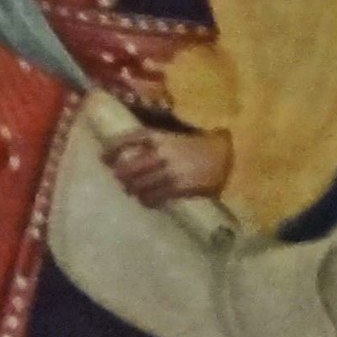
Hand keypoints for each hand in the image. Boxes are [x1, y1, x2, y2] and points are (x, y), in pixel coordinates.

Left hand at [104, 124, 231, 207]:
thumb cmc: (206, 146)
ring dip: (133, 190)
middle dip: (121, 176)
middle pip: (128, 168)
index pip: (129, 140)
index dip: (113, 149)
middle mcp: (162, 153)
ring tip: (134, 191)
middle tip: (121, 180)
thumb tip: (135, 153)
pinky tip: (149, 200)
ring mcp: (170, 172)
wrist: (233, 156)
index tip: (103, 158)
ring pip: (139, 185)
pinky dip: (148, 200)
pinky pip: (154, 197)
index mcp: (162, 137)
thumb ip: (159, 143)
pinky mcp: (179, 187)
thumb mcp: (181, 137)